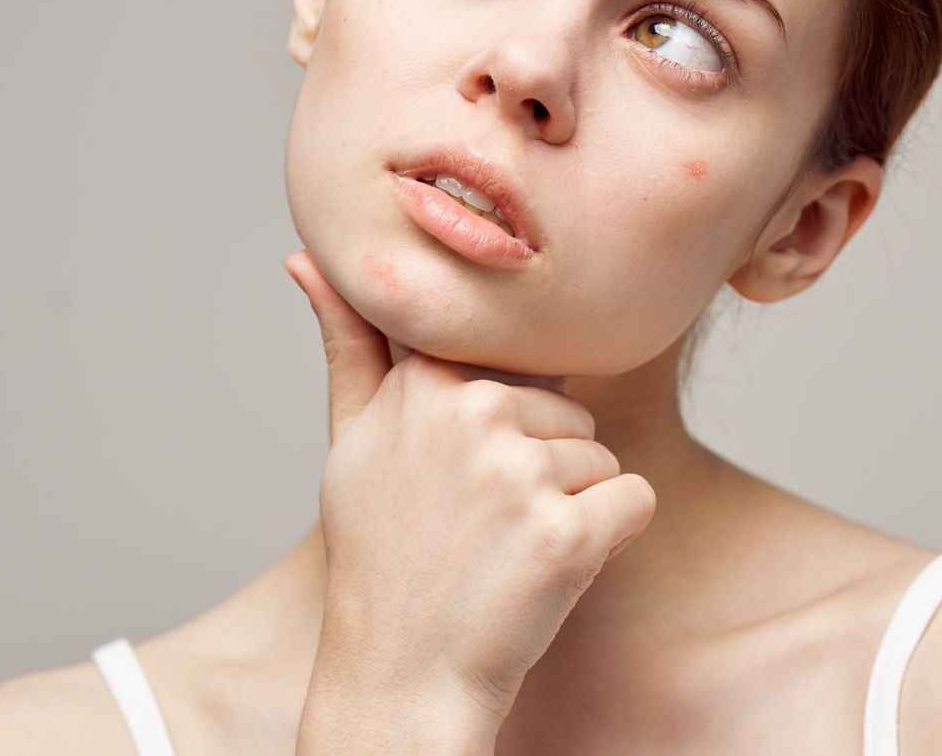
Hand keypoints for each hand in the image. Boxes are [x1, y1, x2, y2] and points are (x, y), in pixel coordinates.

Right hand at [283, 249, 657, 748]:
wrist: (399, 684)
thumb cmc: (380, 562)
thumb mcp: (350, 446)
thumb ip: (348, 344)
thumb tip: (306, 258)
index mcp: (423, 383)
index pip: (512, 368)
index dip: (500, 431)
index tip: (459, 486)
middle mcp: (470, 413)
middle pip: (566, 411)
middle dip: (542, 469)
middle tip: (478, 532)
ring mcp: (519, 473)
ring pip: (600, 456)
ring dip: (572, 508)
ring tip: (504, 555)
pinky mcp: (567, 531)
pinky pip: (635, 500)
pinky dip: (611, 540)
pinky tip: (549, 574)